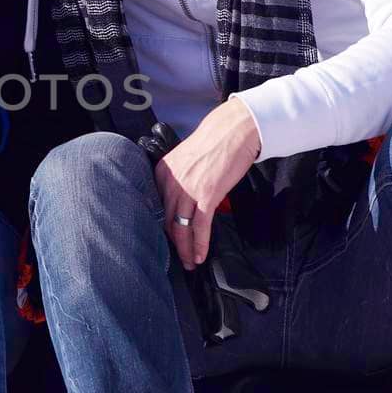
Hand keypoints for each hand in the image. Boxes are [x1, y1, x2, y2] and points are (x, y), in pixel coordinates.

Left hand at [154, 98, 261, 268]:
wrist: (234, 130)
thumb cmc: (213, 143)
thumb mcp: (185, 160)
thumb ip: (178, 179)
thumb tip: (180, 201)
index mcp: (162, 172)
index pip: (157, 207)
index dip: (162, 228)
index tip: (166, 242)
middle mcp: (171, 181)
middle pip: (166, 221)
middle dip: (172, 244)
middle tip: (179, 259)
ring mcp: (188, 189)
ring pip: (181, 227)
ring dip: (186, 249)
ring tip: (190, 263)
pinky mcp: (207, 194)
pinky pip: (200, 226)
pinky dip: (199, 243)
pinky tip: (200, 256)